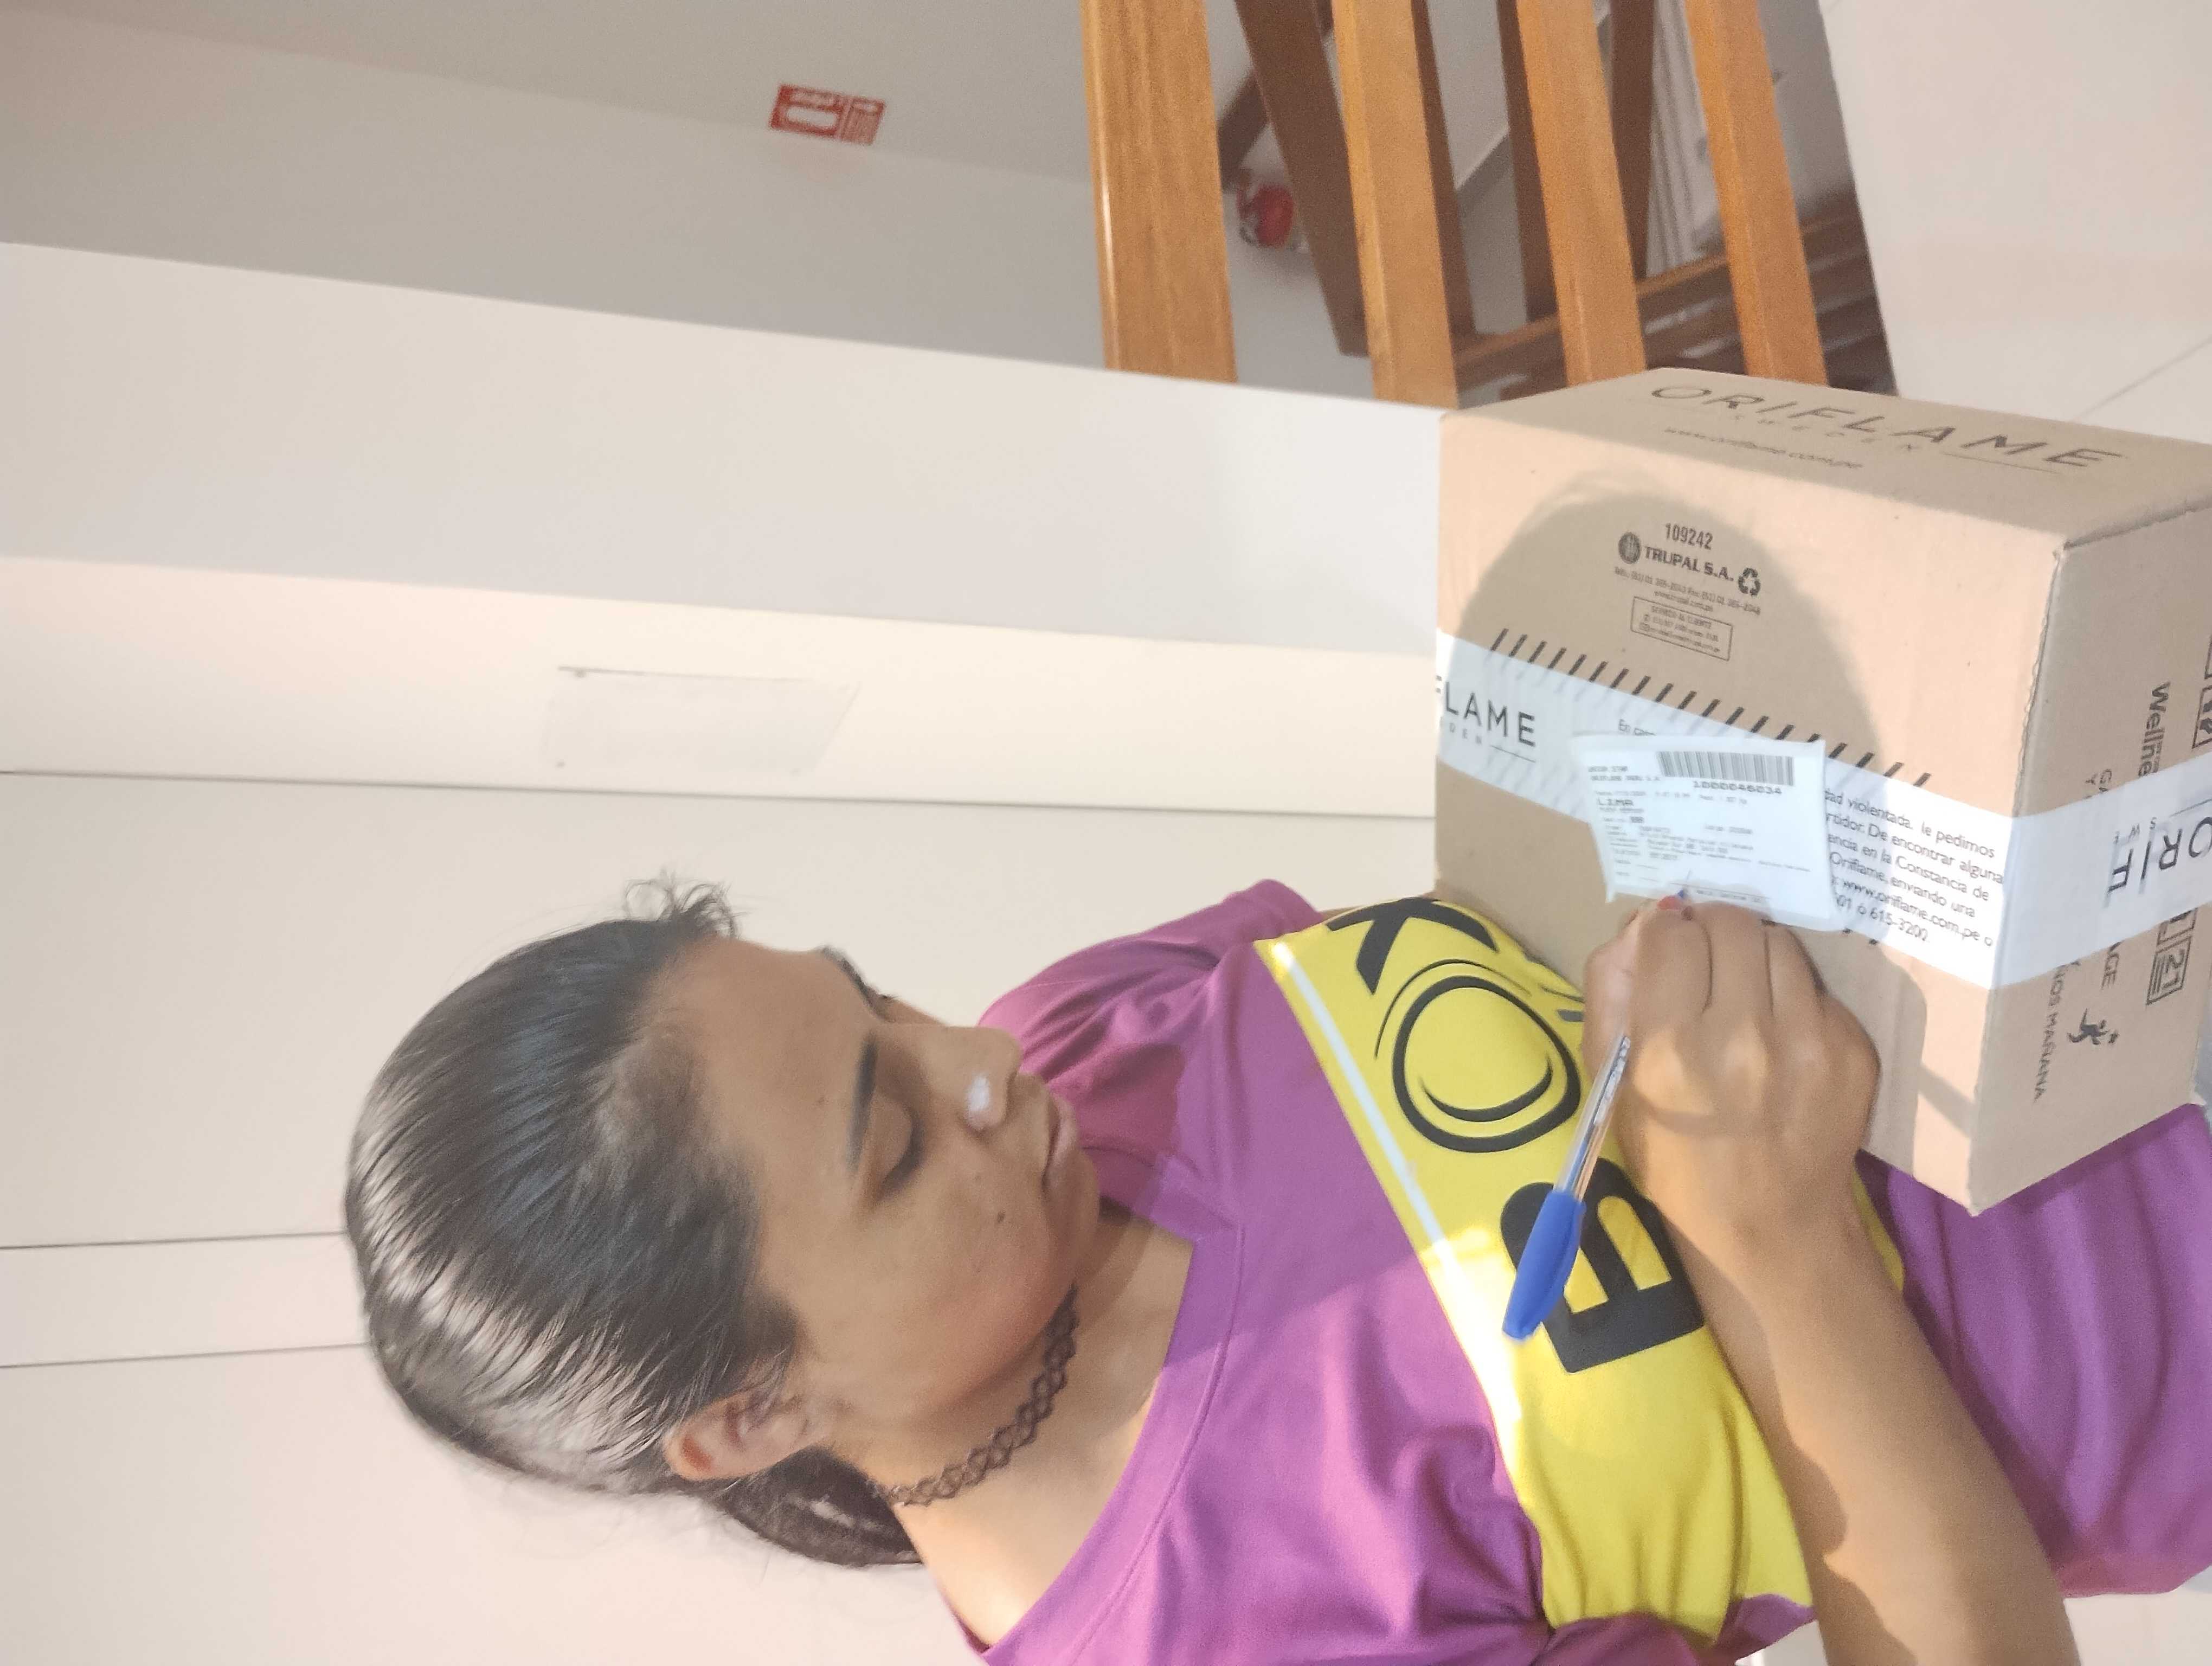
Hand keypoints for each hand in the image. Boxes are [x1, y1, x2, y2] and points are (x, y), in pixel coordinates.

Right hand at [1580, 899, 1877, 1277]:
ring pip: (1779, 942)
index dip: (1663, 934)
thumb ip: (1611, 991)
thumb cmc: (1672, 1158)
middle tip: (1704, 962)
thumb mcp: (1612, 1081)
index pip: (1671, 932)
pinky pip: (1816, 986)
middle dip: (1709, 931)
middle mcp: (1744, 1034)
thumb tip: (1642, 923)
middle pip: (1730, 922)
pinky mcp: (1853, 1050)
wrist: (1768, 1224)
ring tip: (1743, 993)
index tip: (1665, 953)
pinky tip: (1779, 1033)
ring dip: (1754, 955)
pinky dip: (1792, 995)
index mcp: (1672, 1045)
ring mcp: (1808, 1040)